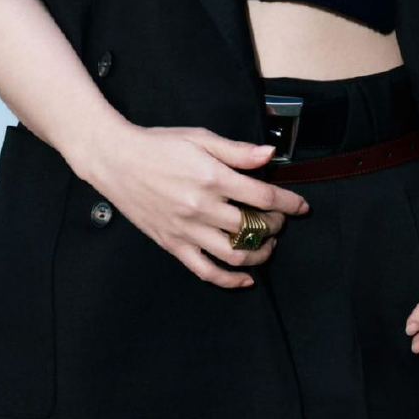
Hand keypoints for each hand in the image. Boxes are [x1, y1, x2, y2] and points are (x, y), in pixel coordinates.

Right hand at [86, 123, 310, 289]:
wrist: (117, 161)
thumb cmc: (160, 145)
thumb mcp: (201, 138)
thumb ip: (238, 150)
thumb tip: (270, 154)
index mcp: (213, 178)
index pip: (264, 198)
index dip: (289, 204)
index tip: (301, 206)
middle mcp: (202, 208)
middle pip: (253, 227)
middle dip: (275, 226)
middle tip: (280, 220)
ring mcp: (187, 230)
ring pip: (235, 254)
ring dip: (260, 253)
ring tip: (267, 244)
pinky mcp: (173, 245)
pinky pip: (206, 271)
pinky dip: (229, 279)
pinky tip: (245, 278)